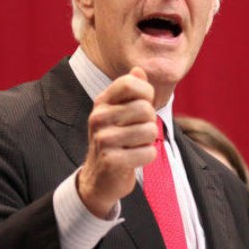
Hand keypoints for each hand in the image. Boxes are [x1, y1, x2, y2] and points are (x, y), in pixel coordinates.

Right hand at [77, 67, 158, 217]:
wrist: (98, 178)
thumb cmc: (115, 141)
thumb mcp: (119, 113)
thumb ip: (131, 91)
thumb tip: (139, 70)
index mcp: (102, 102)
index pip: (130, 83)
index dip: (146, 93)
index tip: (143, 105)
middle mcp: (99, 118)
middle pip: (145, 108)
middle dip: (150, 121)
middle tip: (139, 132)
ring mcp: (103, 140)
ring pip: (149, 131)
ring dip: (149, 141)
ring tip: (135, 146)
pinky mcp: (112, 161)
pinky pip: (148, 152)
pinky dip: (147, 157)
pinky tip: (134, 159)